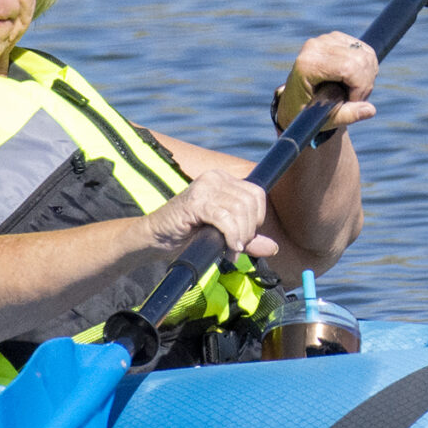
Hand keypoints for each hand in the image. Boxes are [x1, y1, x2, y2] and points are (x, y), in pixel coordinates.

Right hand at [145, 172, 277, 258]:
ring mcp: (204, 187)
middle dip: (249, 229)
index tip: (244, 237)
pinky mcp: (195, 202)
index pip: (257, 194)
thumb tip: (273, 248)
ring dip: (240, 236)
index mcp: (222, 179)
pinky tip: (228, 249)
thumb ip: (247, 238)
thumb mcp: (223, 235)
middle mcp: (214, 178)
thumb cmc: (186, 235)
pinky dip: (232, 236)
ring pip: (241, 210)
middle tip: (236, 246)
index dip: (257, 219)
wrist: (154, 238)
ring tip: (230, 250)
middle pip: (251, 202)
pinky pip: (225, 218)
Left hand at [276, 31, 379, 134]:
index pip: (348, 68)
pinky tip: (355, 81)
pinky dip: (368, 69)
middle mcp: (316, 46)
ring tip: (354, 92)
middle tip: (355, 100)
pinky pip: (366, 52)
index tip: (352, 102)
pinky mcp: (338, 38)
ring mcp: (327, 39)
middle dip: (365, 84)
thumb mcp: (323, 120)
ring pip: (366, 55)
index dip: (359, 87)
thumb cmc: (306, 112)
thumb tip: (370, 110)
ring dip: (368, 78)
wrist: (296, 99)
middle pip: (360, 60)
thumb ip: (347, 116)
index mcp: (307, 64)